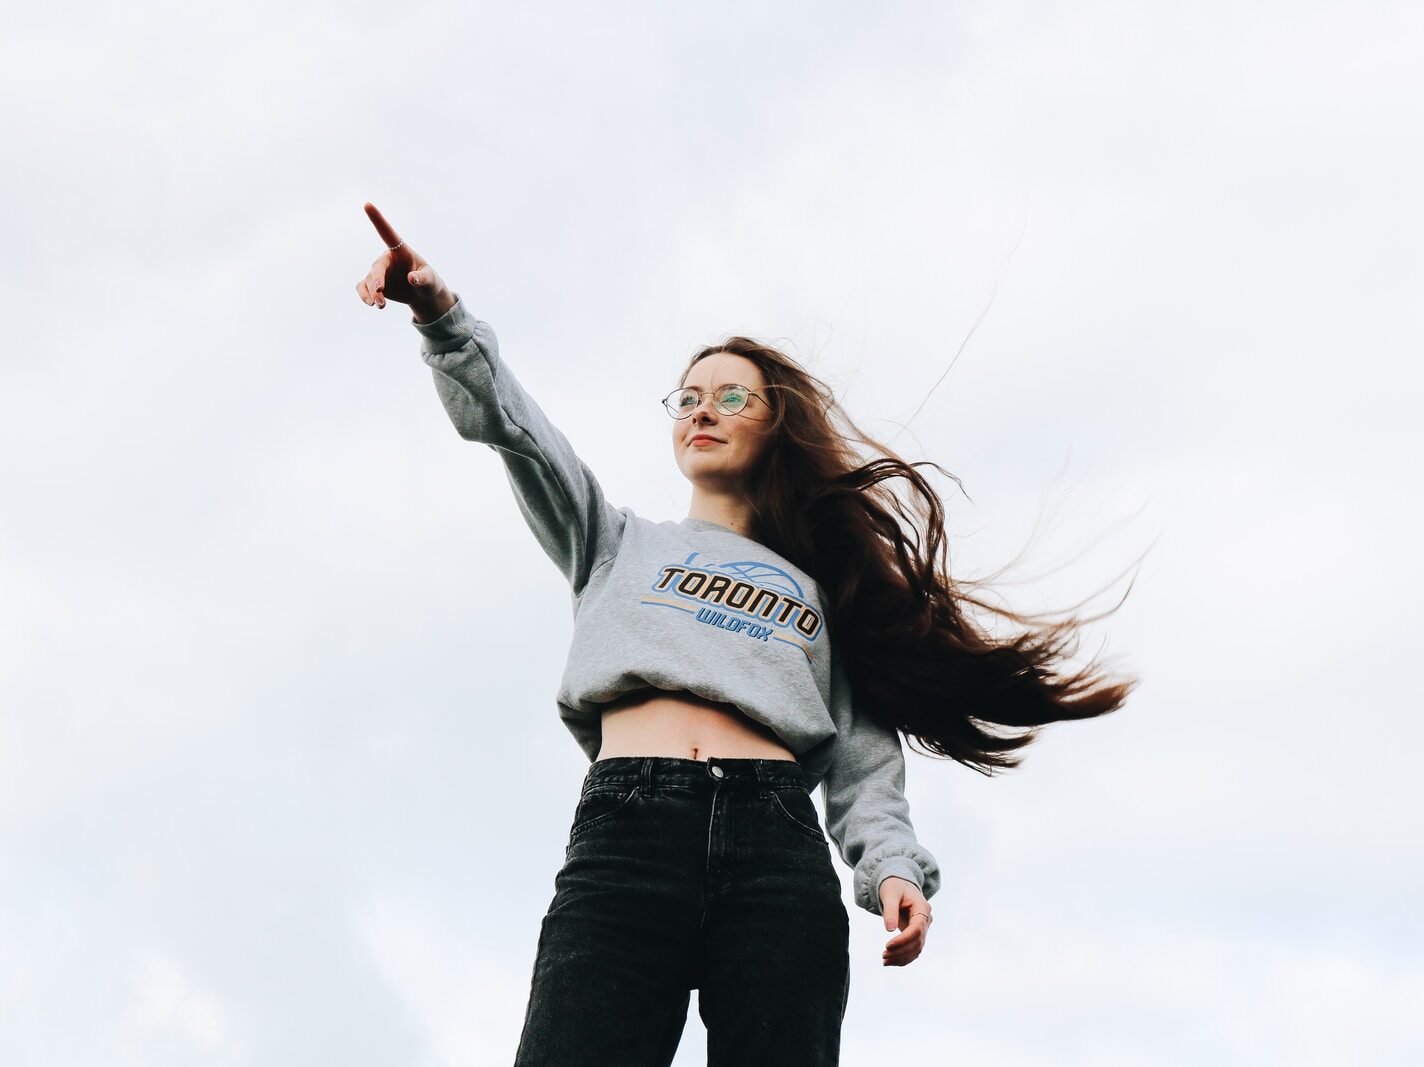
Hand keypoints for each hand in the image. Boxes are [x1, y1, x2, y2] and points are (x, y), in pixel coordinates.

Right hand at [355, 202, 455, 321]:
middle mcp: (387, 259)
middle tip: (380, 294)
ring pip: (369, 280)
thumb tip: (412, 278)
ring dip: (372, 293)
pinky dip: (364, 295)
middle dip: (377, 281)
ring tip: (380, 306)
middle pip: (376, 268)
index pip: (387, 233)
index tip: (367, 204)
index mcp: (400, 250)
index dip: (377, 219)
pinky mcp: (373, 284)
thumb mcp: (430, 280)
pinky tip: (370, 303)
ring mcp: (379, 272)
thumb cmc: (429, 282)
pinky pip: (362, 287)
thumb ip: (423, 278)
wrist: (423, 295)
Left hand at [879, 875, 931, 966]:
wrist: (898, 886)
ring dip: (901, 957)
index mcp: (923, 908)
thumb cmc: (894, 887)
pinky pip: (913, 950)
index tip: (887, 946)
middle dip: (901, 951)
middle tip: (883, 955)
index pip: (917, 929)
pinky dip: (903, 958)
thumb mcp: (890, 894)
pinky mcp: (917, 935)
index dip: (903, 940)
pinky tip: (890, 962)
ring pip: (917, 949)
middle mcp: (926, 920)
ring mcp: (923, 928)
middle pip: (918, 941)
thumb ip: (890, 910)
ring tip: (884, 961)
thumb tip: (889, 929)